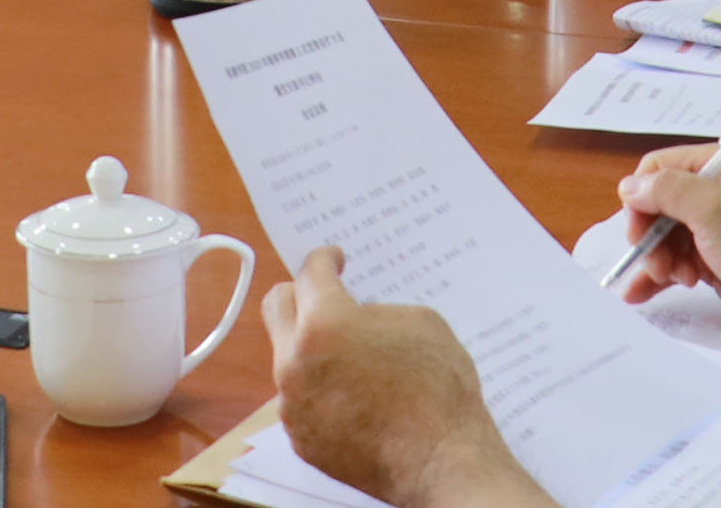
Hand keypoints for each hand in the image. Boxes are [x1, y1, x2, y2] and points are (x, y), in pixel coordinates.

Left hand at [262, 249, 543, 507]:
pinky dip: (319, 388)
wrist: (442, 461)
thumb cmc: (437, 389)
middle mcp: (295, 362)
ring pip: (288, 358)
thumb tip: (358, 317)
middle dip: (300, 294)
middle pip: (278, 308)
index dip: (324, 260)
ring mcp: (293, 405)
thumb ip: (373, 311)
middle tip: (322, 293)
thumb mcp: (417, 322)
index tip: (332, 260)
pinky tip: (352, 394)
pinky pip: (300, 398)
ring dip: (311, 348)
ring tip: (347, 352)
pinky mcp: (301, 438)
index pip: (311, 275)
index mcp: (324, 323)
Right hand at [611, 146, 720, 341]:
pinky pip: (676, 262)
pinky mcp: (715, 260)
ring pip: (664, 237)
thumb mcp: (713, 209)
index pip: (660, 169)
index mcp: (719, 166)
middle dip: (651, 236)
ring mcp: (715, 228)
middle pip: (658, 206)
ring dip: (658, 259)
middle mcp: (715, 193)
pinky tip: (639, 292)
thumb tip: (630, 187)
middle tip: (659, 264)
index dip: (642, 197)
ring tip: (674, 279)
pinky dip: (658, 276)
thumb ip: (666, 191)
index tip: (639, 229)